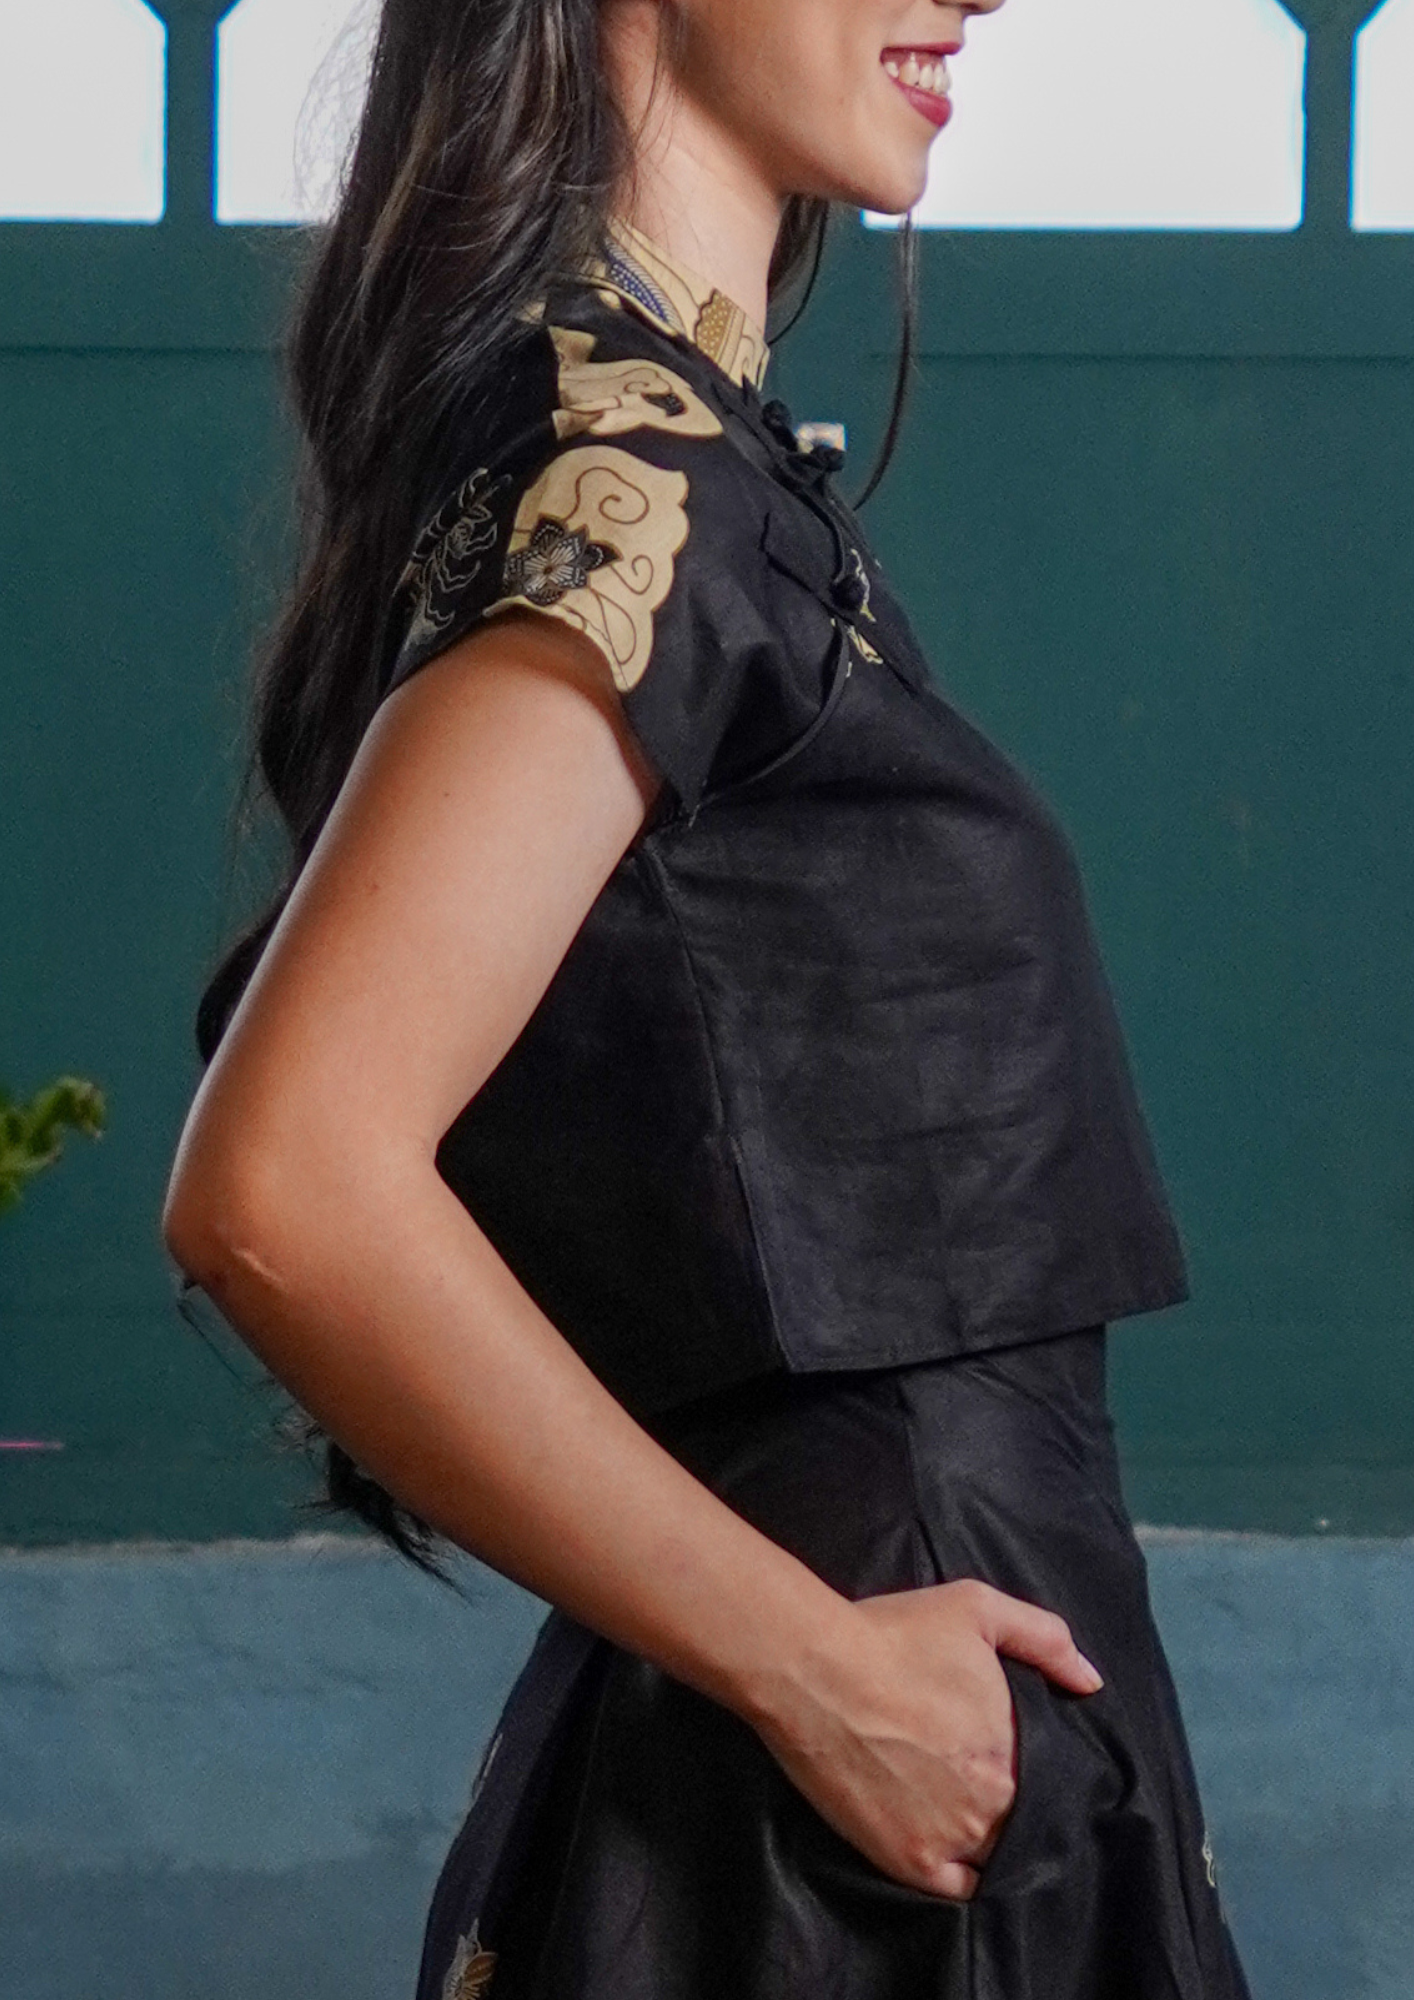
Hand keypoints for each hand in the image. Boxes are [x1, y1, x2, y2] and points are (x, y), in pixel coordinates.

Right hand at [751, 1578, 1103, 1902]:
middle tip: (981, 1775)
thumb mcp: (978, 1609)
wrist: (814, 1671)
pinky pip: (959, 1887)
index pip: (1054, 1776)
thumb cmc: (893, 1635)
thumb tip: (1091, 1684)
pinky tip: (948, 1846)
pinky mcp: (910, 1863)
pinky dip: (962, 1873)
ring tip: (963, 1809)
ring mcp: (953, 1839)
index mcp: (1018, 1746)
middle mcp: (996, 1802)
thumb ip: (1046, 1640)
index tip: (1015, 1752)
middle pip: (1026, 1817)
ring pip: (995, 1855)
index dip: (1041, 1766)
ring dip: (990, 1838)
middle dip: (1015, 1800)